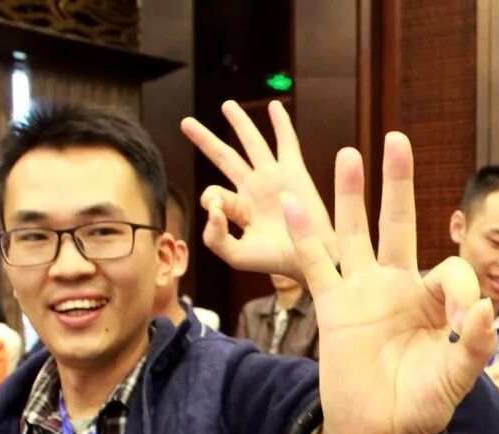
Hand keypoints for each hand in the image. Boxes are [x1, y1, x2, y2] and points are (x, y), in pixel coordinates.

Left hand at [180, 100, 334, 277]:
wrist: (312, 259)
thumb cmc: (276, 262)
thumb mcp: (236, 256)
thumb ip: (214, 237)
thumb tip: (211, 206)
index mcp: (239, 210)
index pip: (213, 194)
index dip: (211, 198)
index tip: (219, 212)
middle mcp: (254, 190)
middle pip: (225, 158)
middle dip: (205, 140)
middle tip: (186, 123)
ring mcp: (274, 178)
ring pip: (252, 144)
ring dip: (240, 123)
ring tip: (227, 105)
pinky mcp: (294, 172)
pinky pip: (286, 143)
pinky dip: (281, 124)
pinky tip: (275, 106)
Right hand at [284, 134, 497, 433]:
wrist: (380, 433)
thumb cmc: (423, 405)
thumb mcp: (457, 377)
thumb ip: (473, 344)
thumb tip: (483, 307)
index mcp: (434, 301)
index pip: (450, 271)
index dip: (461, 289)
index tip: (463, 319)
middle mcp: (398, 288)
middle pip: (397, 224)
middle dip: (398, 184)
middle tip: (397, 141)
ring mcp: (363, 294)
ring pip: (354, 234)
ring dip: (351, 196)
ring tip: (349, 154)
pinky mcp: (333, 308)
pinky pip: (316, 267)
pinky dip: (305, 238)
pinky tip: (294, 204)